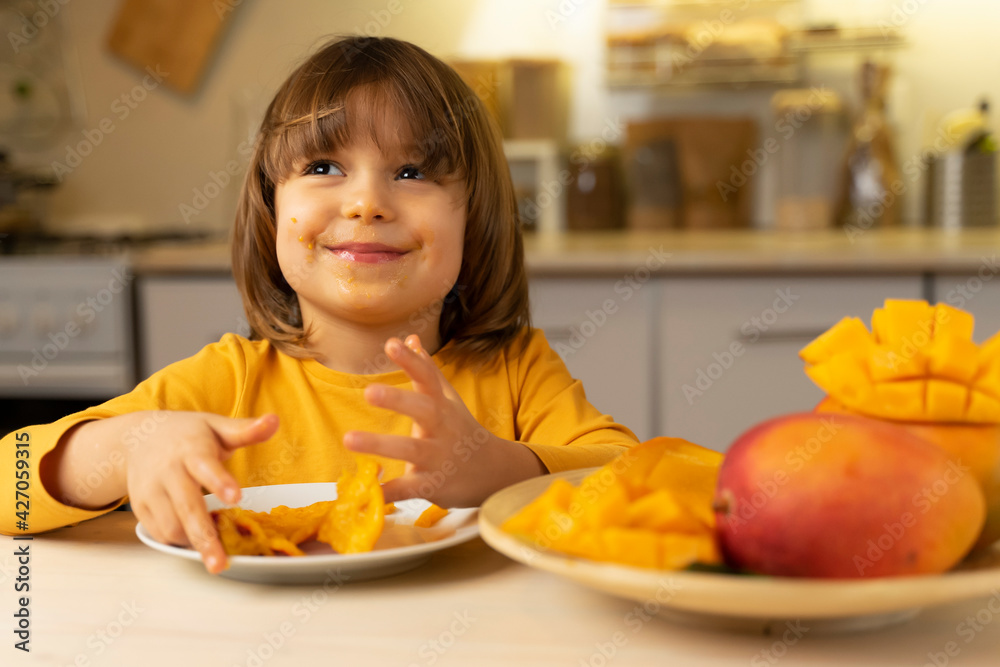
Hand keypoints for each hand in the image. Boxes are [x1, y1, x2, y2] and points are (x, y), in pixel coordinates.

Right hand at [125, 412, 278, 573]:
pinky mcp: (141, 508)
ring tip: (215, 550)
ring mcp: (151, 491)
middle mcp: (168, 472)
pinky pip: (159, 533)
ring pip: (171, 527)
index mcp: (191, 450)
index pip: (205, 467)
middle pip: (186, 508)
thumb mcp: (216, 426)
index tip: (236, 498)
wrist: (139, 437)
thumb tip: (275, 421)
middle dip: (204, 537)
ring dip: (193, 542)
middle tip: (221, 563)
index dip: (220, 482)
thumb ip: (245, 430)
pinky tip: (195, 541)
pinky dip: (178, 542)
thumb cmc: (188, 434)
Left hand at [344, 335, 544, 506]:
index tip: (392, 343)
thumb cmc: (462, 431)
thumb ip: (427, 370)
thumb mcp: (448, 400)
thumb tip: (411, 337)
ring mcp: (438, 457)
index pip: (428, 377)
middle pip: (423, 411)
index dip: (411, 360)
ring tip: (348, 438)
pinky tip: (368, 491)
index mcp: (442, 405)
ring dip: (380, 444)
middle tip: (369, 391)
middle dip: (397, 401)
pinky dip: (389, 491)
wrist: (494, 473)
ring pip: (411, 450)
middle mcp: (442, 428)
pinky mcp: (433, 484)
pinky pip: (409, 488)